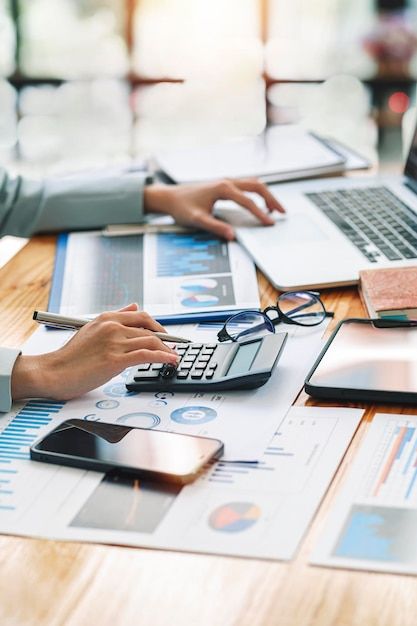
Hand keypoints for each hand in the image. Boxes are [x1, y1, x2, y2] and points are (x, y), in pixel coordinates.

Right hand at [11, 304, 178, 401]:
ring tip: (174, 357)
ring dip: (168, 350)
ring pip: (151, 341)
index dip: (158, 326)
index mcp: (106, 318)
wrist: (53, 372)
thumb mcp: (91, 329)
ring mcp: (114, 342)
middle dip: (166, 339)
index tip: (166, 335)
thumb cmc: (70, 357)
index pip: (141, 316)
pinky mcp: (115, 360)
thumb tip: (133, 305)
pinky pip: (147, 355)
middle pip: (149, 329)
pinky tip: (171, 361)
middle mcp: (112, 326)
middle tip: (174, 347)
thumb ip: (115, 316)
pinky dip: (163, 357)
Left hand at [144, 179, 284, 239]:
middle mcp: (227, 181)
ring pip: (253, 184)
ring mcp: (226, 181)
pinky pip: (247, 186)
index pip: (248, 201)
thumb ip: (215, 227)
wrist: (170, 197)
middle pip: (257, 186)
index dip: (260, 214)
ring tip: (276, 209)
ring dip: (266, 194)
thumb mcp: (197, 220)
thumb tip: (232, 235)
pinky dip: (258, 193)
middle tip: (282, 212)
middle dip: (271, 199)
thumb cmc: (182, 207)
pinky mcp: (225, 185)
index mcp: (222, 188)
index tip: (269, 224)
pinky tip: (260, 203)